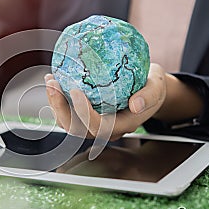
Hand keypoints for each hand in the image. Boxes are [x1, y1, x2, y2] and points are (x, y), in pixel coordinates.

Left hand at [45, 63, 166, 140]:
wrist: (149, 90)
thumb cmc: (152, 87)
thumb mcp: (157, 87)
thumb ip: (149, 96)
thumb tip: (135, 104)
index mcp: (121, 125)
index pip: (98, 126)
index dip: (83, 112)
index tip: (75, 90)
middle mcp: (105, 129)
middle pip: (76, 128)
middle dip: (60, 108)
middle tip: (53, 83)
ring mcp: (94, 123)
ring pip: (68, 123)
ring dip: (55, 104)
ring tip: (50, 80)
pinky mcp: (86, 115)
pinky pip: (68, 112)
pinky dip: (58, 99)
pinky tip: (54, 80)